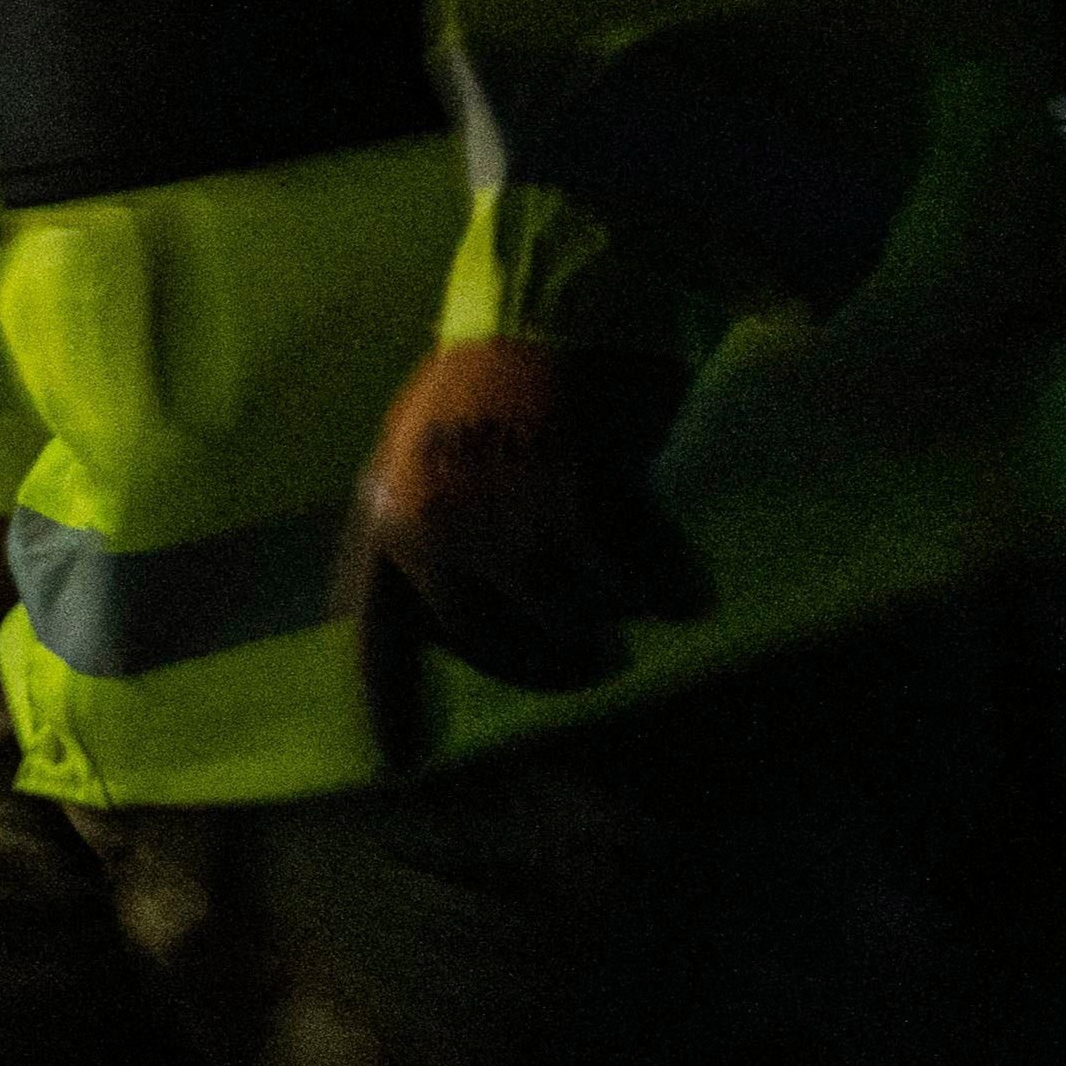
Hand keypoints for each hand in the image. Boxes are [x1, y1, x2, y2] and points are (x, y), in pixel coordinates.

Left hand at [338, 336, 707, 767]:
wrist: (553, 296)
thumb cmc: (499, 375)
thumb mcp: (432, 457)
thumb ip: (434, 533)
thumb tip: (462, 615)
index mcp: (389, 520)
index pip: (378, 639)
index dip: (390, 707)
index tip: (402, 770)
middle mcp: (434, 531)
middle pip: (494, 648)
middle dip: (549, 666)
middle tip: (593, 660)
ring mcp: (506, 519)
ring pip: (571, 618)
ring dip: (613, 620)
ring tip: (636, 604)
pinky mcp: (582, 501)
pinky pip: (636, 581)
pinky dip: (669, 591)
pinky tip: (688, 589)